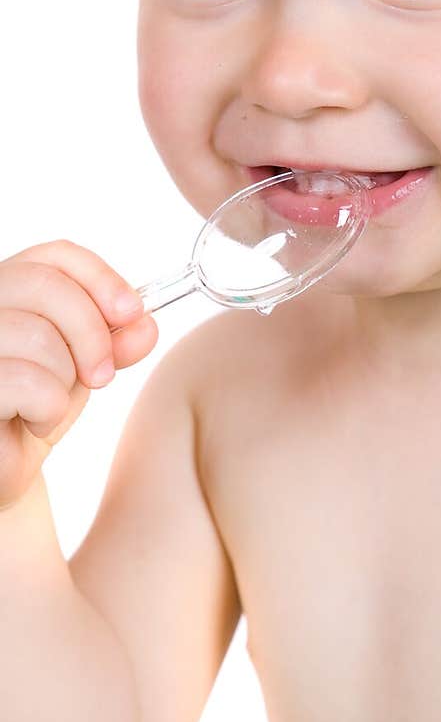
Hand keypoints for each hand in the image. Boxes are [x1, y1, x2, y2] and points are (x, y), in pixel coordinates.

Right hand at [0, 240, 157, 510]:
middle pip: (47, 285)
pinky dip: (47, 409)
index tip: (132, 313)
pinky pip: (27, 382)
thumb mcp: (84, 367)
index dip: (101, 277)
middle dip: (92, 333)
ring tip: (50, 403)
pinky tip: (33, 421)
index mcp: (7, 288)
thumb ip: (115, 341)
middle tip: (101, 375)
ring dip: (65, 379)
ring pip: (38, 336)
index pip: (54, 255)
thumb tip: (145, 326)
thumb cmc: (37, 407)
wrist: (5, 466)